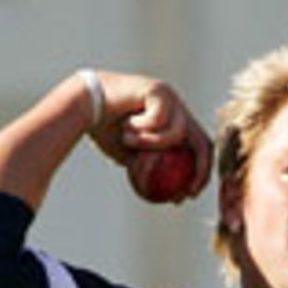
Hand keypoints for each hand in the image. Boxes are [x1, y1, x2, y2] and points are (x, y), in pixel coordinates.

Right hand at [88, 72, 212, 197]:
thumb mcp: (133, 159)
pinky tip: (127, 126)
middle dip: (200, 169)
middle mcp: (177, 108)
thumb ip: (155, 171)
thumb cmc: (105, 132)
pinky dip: (142, 130)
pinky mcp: (160, 89)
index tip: (190, 195)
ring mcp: (170, 96)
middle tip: (186, 190)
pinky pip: (159, 120)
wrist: (85, 104)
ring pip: (177, 132)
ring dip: (152, 144)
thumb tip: (174, 198)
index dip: (201, 173)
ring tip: (128, 141)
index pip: (199, 149)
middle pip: (202, 141)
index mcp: (175, 122)